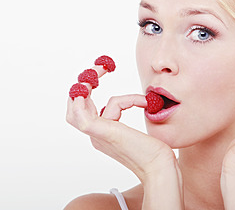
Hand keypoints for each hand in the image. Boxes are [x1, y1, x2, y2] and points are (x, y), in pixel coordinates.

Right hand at [66, 65, 177, 181]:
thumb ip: (132, 116)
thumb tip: (143, 97)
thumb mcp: (139, 129)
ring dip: (88, 83)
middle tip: (100, 67)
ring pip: (77, 106)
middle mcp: (96, 136)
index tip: (103, 71)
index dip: (87, 90)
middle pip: (73, 105)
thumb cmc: (154, 151)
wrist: (161, 168)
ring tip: (103, 70)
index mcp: (101, 134)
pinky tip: (133, 98)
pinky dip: (114, 99)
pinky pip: (99, 109)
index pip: (83, 108)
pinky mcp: (105, 134)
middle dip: (84, 82)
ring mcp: (98, 136)